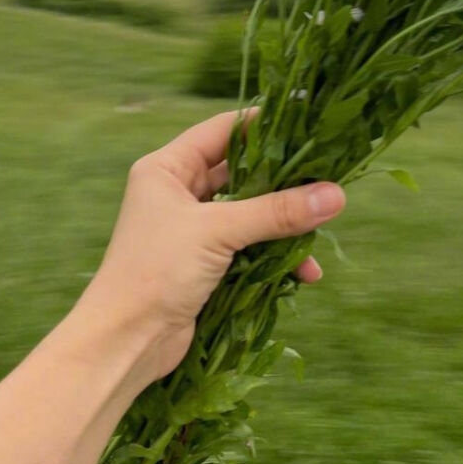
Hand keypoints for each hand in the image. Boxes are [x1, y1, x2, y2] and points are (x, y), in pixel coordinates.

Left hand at [80, 109, 345, 385]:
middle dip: (282, 183)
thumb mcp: (218, 232)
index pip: (222, 131)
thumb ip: (276, 212)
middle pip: (242, 174)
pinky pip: (248, 248)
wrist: (126, 340)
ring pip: (250, 214)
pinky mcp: (204, 264)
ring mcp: (192, 230)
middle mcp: (178, 193)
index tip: (306, 123)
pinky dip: (274, 257)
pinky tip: (304, 273)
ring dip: (283, 226)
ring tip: (320, 233)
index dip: (262, 125)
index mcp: (167, 169)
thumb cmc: (158, 270)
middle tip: (326, 180)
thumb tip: (337, 195)